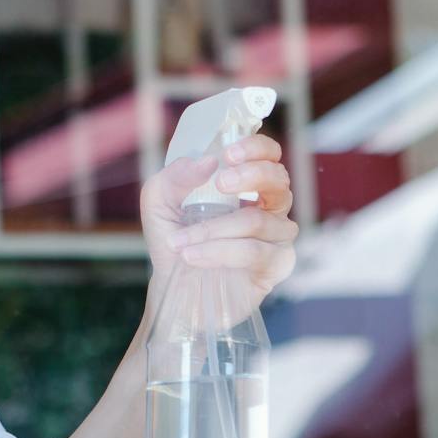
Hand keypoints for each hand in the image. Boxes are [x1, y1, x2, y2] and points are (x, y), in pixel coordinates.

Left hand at [140, 133, 299, 320]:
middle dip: (249, 176)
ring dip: (212, 229)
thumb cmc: (174, 240)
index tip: (228, 154)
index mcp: (247, 184)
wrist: (174, 289)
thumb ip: (175, 177)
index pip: (268, 154)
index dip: (256, 148)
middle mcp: (269, 206)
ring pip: (256, 220)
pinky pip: (254, 252)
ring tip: (180, 243)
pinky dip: (218, 252)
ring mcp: (277, 235)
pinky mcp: (277, 264)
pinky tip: (193, 257)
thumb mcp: (159, 202)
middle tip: (220, 183)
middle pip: (278, 179)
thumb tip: (206, 162)